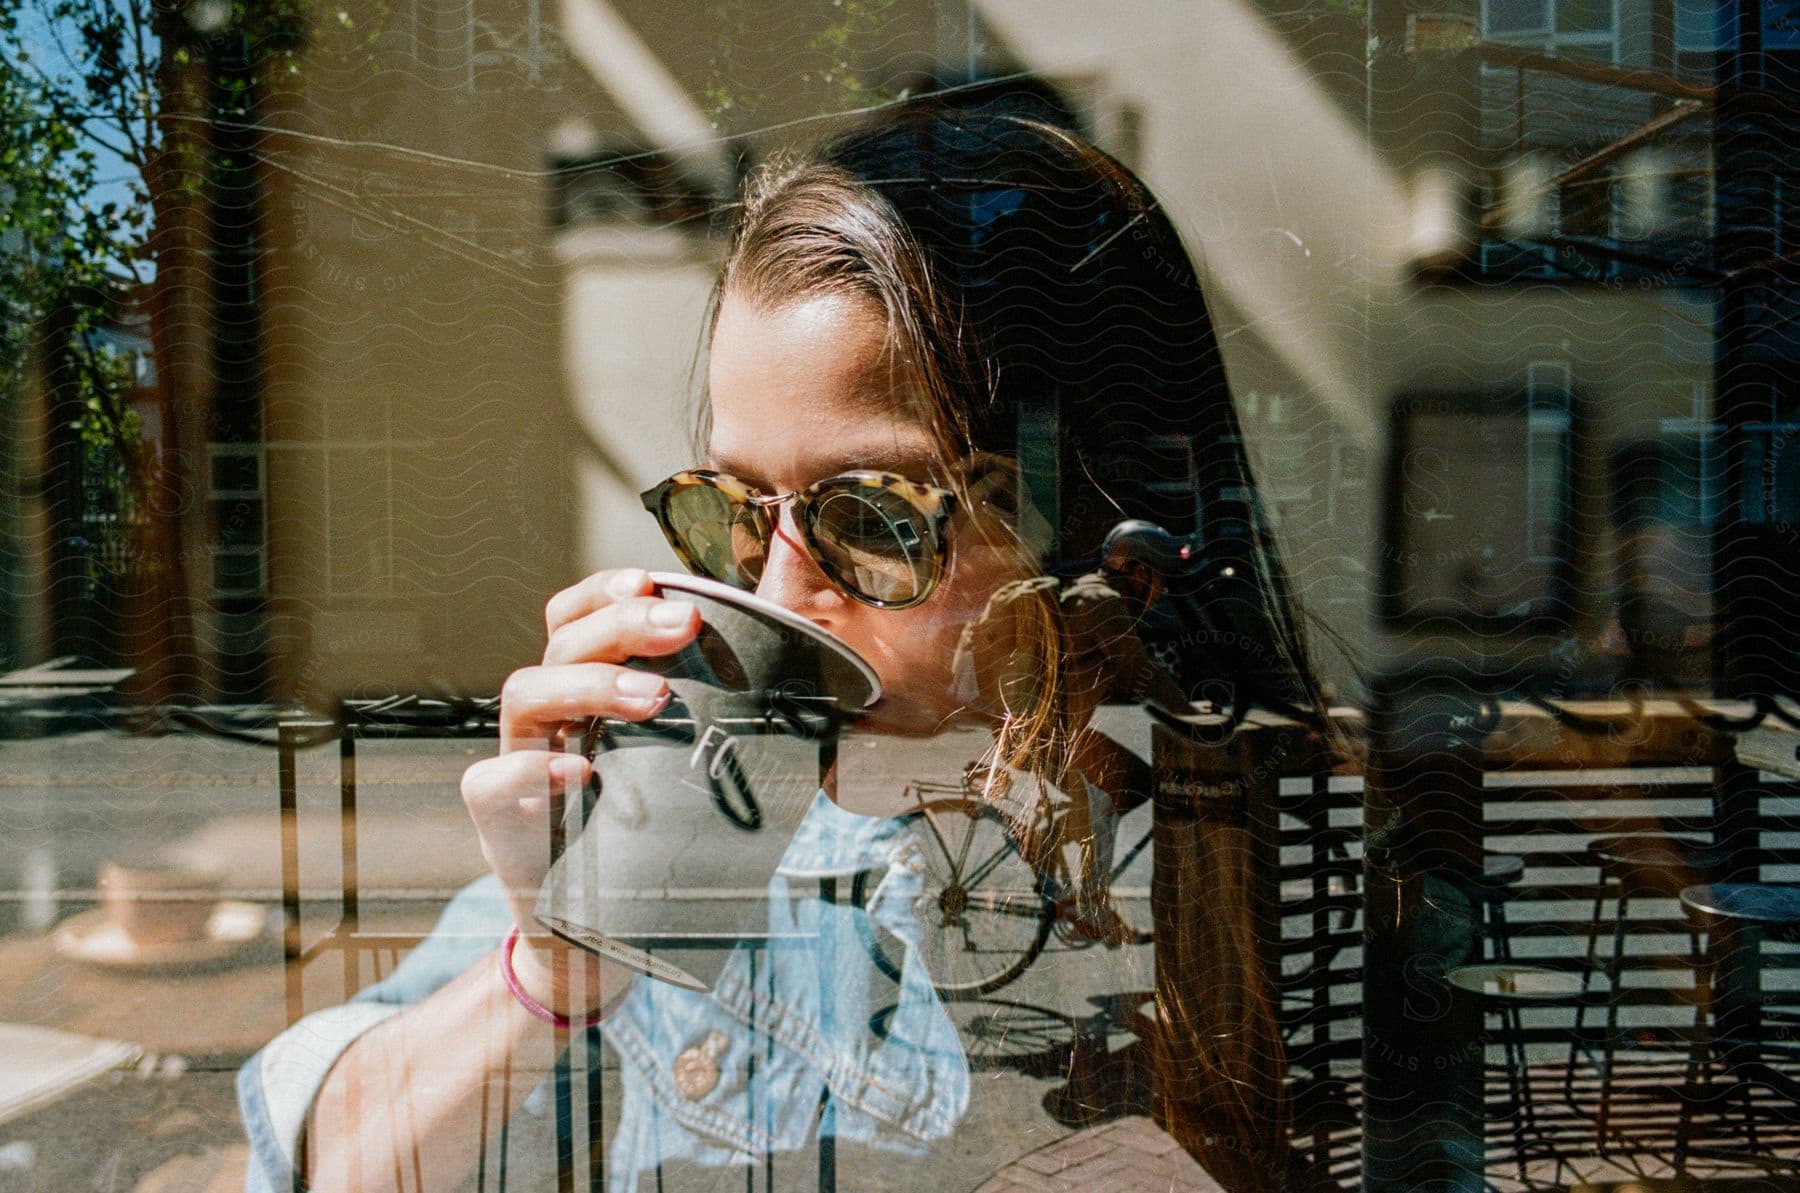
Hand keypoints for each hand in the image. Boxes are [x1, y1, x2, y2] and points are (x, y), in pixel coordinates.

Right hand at [459, 567, 699, 1011]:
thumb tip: (842, 697)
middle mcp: (548, 719)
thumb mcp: (695, 775)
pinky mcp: (501, 827)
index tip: (657, 581)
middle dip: (623, 623)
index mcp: (587, 694)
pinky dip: (527, 771)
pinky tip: (577, 773)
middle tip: (682, 626)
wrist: (602, 942)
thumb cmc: (655, 846)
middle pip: (561, 642)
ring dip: (590, 683)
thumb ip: (737, 730)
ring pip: (524, 693)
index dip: (609, 590)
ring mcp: (520, 767)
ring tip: (654, 697)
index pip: (578, 617)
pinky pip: (489, 784)